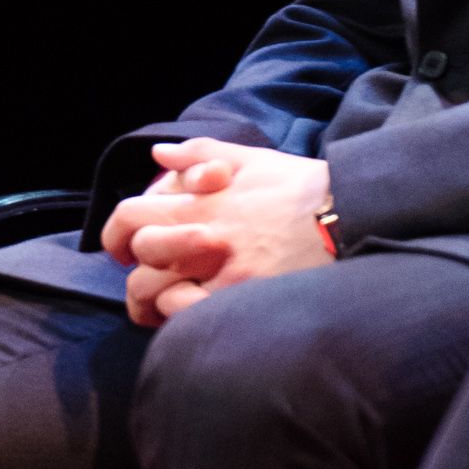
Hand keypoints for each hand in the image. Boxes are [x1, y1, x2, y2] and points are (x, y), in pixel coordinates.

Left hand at [99, 137, 333, 327]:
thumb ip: (201, 153)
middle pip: (139, 254)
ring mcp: (222, 269)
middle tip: (144, 280)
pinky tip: (191, 314)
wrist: (353, 218)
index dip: (115, 234)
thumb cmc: (304, 189)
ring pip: (153, 290)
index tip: (121, 248)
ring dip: (150, 299)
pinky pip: (185, 314)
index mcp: (201, 200)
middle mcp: (205, 234)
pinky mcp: (242, 298)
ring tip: (161, 307)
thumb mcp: (253, 159)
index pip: (130, 214)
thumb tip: (160, 154)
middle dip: (133, 268)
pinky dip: (178, 315)